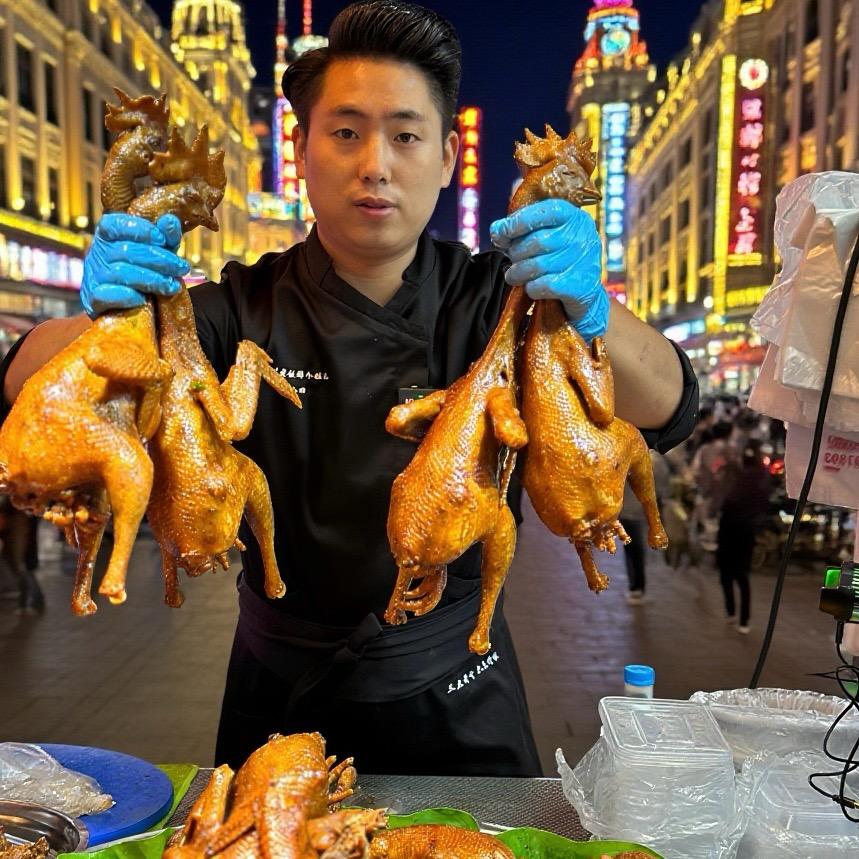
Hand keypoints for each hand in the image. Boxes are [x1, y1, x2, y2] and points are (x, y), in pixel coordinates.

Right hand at [80, 213, 188, 317]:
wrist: (127, 308)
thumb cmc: (144, 272)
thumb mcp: (159, 252)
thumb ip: (166, 237)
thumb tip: (170, 221)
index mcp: (108, 235)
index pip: (115, 224)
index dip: (140, 229)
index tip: (162, 239)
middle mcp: (97, 253)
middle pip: (125, 250)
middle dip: (159, 259)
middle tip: (181, 267)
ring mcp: (93, 276)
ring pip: (120, 272)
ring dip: (152, 279)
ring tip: (172, 285)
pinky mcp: (93, 299)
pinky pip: (107, 295)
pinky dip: (128, 296)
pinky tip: (145, 299)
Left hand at [489, 199, 608, 341]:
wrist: (583, 295)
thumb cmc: (559, 261)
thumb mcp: (546, 237)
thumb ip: (522, 229)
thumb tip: (497, 230)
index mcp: (574, 217)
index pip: (543, 212)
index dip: (517, 222)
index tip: (500, 234)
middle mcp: (583, 236)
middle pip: (537, 241)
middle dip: (516, 253)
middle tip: (512, 261)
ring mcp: (585, 261)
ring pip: (537, 265)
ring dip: (518, 273)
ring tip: (514, 276)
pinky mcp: (581, 287)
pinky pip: (544, 286)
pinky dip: (531, 289)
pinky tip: (532, 289)